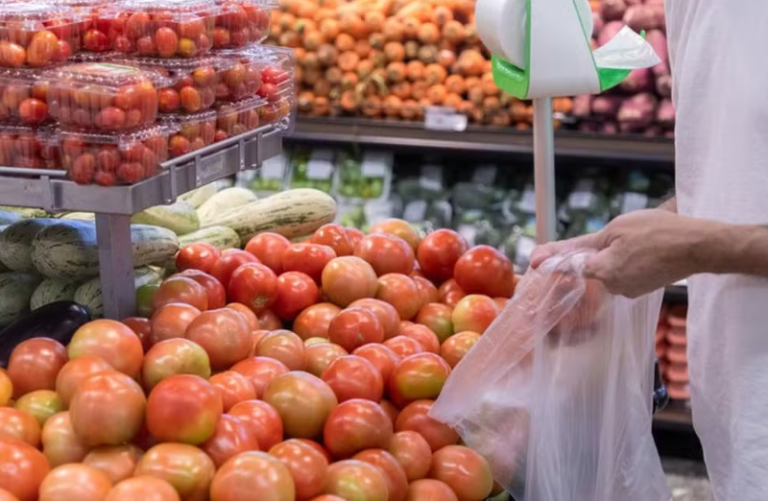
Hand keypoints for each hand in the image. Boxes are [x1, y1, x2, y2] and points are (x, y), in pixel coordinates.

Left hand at [530, 209, 707, 297]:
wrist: (699, 246)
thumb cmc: (657, 233)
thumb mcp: (614, 230)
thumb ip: (581, 246)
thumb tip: (550, 258)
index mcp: (604, 272)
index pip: (571, 268)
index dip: (553, 262)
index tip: (533, 262)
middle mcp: (615, 287)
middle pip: (592, 268)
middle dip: (595, 252)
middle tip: (619, 234)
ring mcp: (631, 290)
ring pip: (610, 269)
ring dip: (614, 254)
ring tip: (638, 238)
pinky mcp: (644, 287)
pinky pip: (626, 272)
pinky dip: (628, 260)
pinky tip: (644, 248)